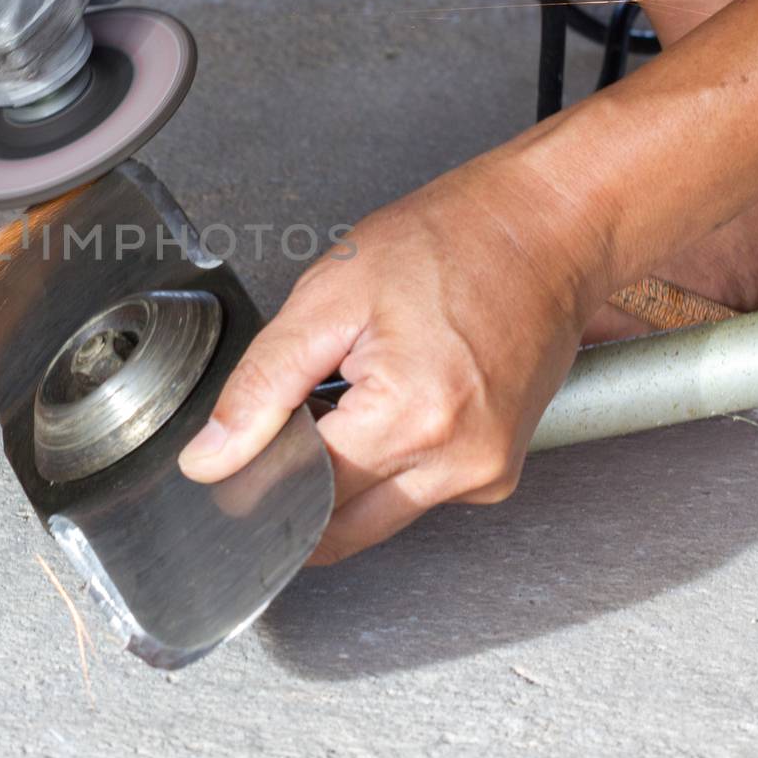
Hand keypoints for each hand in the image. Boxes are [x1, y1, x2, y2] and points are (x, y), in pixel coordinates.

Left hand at [178, 154, 609, 563]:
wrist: (547, 230)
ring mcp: (484, 475)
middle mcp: (457, 463)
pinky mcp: (495, 473)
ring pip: (375, 519)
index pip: (301, 494)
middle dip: (300, 488)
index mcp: (411, 418)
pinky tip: (392, 403)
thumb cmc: (450, 243)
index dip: (258, 473)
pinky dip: (386, 464)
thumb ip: (261, 387)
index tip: (238, 452)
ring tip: (353, 395)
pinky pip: (415, 496)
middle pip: (338, 528)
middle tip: (292, 420)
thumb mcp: (329, 298)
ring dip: (344, 478)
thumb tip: (210, 459)